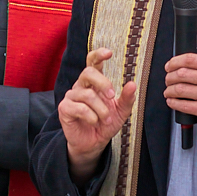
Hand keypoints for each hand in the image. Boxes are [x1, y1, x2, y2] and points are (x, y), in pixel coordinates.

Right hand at [58, 48, 136, 182]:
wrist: (93, 143)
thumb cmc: (105, 124)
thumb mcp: (121, 112)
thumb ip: (127, 98)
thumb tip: (132, 84)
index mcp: (93, 83)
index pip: (92, 63)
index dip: (98, 55)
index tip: (108, 52)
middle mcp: (81, 86)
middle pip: (87, 73)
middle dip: (103, 83)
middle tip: (112, 96)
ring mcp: (71, 97)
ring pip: (87, 95)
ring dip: (101, 109)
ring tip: (105, 119)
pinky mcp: (64, 109)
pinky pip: (79, 108)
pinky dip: (91, 117)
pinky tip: (94, 122)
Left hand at [164, 53, 196, 133]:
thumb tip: (184, 66)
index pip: (189, 59)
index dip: (174, 62)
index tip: (169, 65)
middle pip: (181, 74)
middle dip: (169, 77)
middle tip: (168, 80)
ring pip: (179, 89)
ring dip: (169, 91)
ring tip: (168, 92)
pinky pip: (183, 105)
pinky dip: (173, 103)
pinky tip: (172, 102)